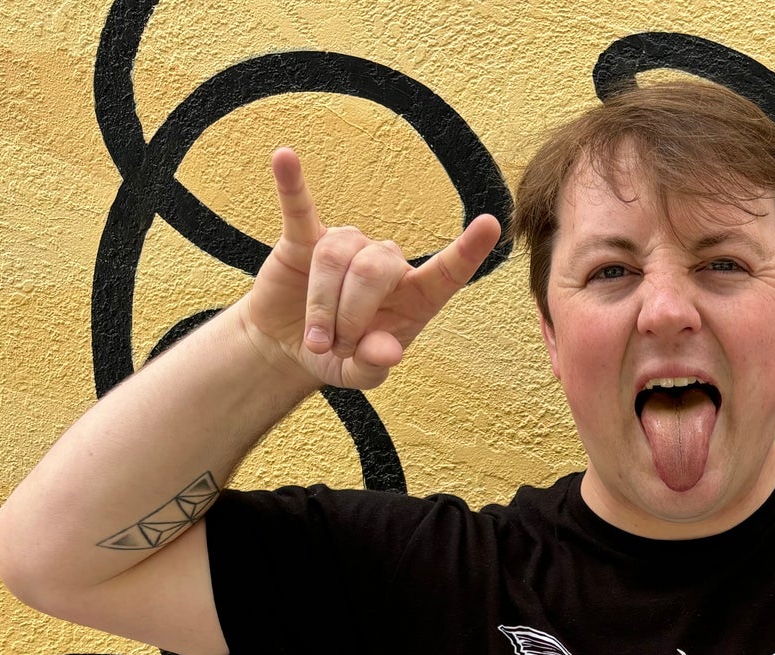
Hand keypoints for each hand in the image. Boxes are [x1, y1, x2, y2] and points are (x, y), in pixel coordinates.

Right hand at [238, 147, 501, 390]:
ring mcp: (347, 246)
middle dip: (350, 315)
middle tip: (337, 348)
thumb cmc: (340, 358)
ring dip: (322, 307)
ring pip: (335, 258)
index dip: (467, 251)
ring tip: (317, 341)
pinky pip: (300, 207)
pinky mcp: (304, 238)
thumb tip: (387, 352)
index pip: (448, 272)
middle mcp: (386, 264)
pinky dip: (292, 184)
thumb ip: (375, 366)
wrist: (290, 348)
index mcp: (416, 297)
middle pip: (374, 269)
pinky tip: (284, 158)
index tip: (490, 224)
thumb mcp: (359, 375)